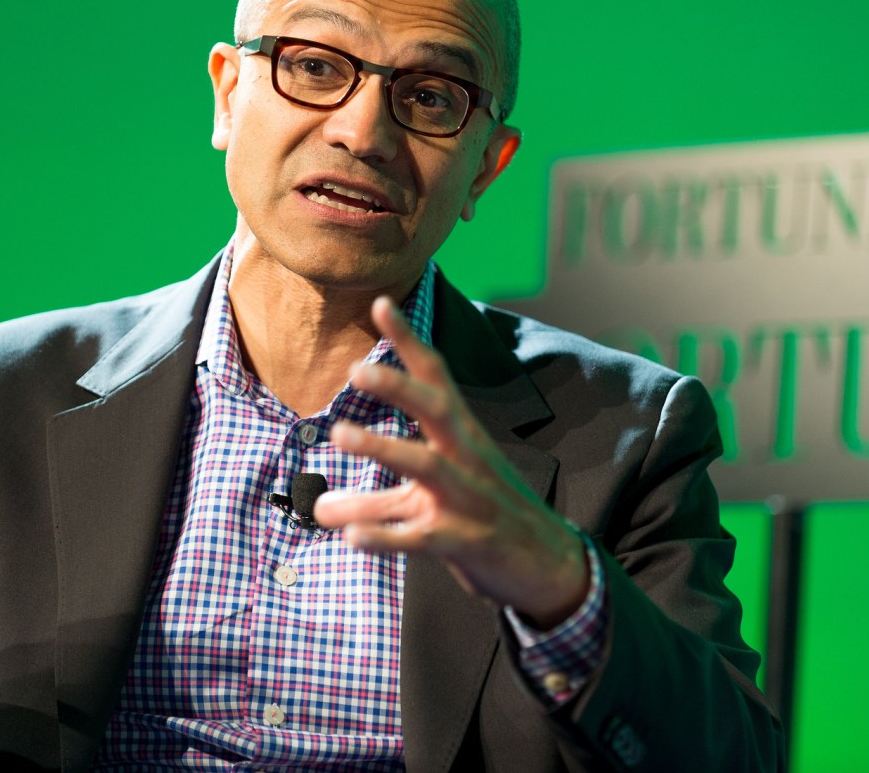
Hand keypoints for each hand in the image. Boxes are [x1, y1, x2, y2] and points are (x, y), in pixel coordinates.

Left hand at [313, 297, 588, 628]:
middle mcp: (466, 458)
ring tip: (340, 434)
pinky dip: (385, 535)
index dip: (408, 341)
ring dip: (383, 447)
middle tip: (356, 369)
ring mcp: (467, 500)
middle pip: (436, 410)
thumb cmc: (484, 519)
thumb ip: (373, 502)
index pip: (434, 378)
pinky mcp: (464, 542)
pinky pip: (421, 538)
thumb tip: (321, 508)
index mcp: (462, 435)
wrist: (547, 566)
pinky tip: (350, 535)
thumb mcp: (427, 504)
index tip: (380, 303)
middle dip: (399, 387)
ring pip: (426, 467)